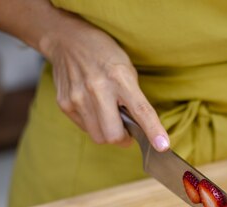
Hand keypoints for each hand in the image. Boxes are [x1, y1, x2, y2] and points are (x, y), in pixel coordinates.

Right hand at [42, 23, 168, 149]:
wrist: (67, 40)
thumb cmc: (104, 55)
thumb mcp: (127, 70)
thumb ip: (134, 99)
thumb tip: (142, 129)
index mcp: (120, 78)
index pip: (141, 110)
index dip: (153, 131)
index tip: (162, 146)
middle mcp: (97, 88)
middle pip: (113, 135)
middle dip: (123, 139)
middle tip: (127, 131)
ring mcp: (78, 97)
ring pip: (99, 137)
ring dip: (108, 133)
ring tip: (108, 115)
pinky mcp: (64, 104)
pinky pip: (85, 129)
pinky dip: (94, 125)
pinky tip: (94, 108)